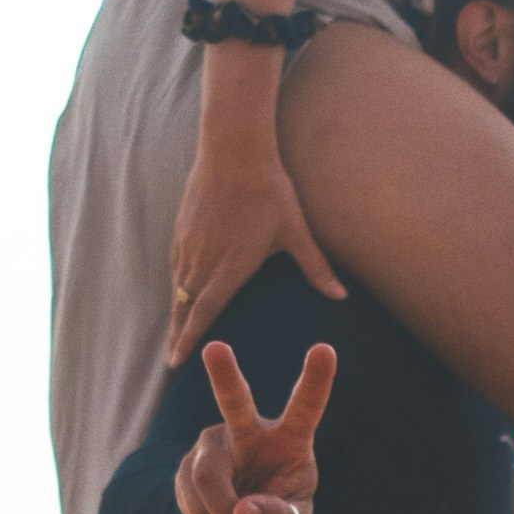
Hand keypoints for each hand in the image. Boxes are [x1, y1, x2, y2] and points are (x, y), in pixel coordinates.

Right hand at [163, 117, 347, 363]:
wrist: (234, 150)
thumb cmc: (268, 191)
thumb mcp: (296, 232)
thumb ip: (316, 267)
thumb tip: (341, 295)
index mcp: (229, 268)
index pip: (204, 313)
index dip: (190, 340)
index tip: (177, 362)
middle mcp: (203, 261)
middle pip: (184, 307)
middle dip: (178, 335)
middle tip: (173, 361)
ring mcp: (189, 244)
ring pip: (177, 287)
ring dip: (175, 311)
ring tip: (174, 332)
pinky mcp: (183, 229)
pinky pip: (175, 265)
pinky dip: (176, 284)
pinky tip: (179, 289)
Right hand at [173, 339, 334, 513]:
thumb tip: (242, 512)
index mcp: (290, 439)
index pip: (305, 407)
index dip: (316, 380)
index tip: (325, 349)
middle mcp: (248, 432)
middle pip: (235, 403)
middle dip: (225, 375)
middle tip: (215, 348)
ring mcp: (213, 446)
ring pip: (208, 479)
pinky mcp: (186, 467)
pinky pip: (193, 503)